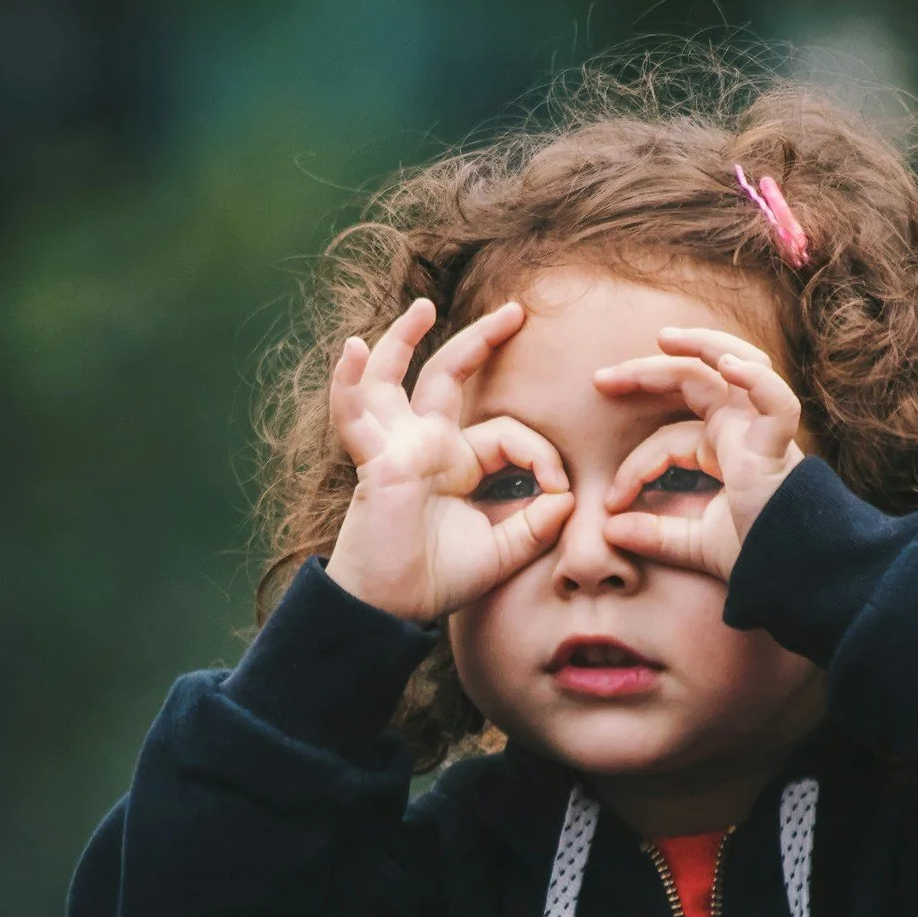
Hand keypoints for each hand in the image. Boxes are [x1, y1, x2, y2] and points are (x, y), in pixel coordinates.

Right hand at [323, 298, 574, 622]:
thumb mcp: (502, 552)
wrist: (391, 609)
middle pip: (449, 377)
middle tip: (516, 311)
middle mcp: (425, 445)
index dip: (541, 455)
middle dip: (481, 342)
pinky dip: (349, 383)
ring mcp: (395, 447)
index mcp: (457, 463)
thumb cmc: (437, 580)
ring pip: (393, 379)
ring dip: (402, 340)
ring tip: (422, 307)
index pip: (507, 433)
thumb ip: (536, 525)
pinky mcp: (375, 461)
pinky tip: (353, 350)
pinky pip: (355, 415)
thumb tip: (567, 497)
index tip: (561, 491)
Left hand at [593, 326, 804, 580]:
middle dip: (648, 372)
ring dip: (702, 346)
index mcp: (723, 448)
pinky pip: (775, 400)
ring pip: (737, 366)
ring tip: (664, 338)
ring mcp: (762, 430)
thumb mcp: (694, 545)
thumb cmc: (755, 555)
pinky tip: (727, 364)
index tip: (610, 502)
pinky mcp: (779, 444)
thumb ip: (655, 536)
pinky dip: (755, 379)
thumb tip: (609, 530)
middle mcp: (742, 430)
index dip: (635, 466)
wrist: (794, 574)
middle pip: (694, 381)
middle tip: (601, 380)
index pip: (668, 438)